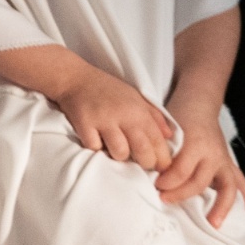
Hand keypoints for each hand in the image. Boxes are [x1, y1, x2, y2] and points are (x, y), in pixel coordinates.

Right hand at [51, 64, 173, 170]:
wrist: (74, 77)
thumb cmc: (107, 88)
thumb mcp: (135, 97)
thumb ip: (154, 116)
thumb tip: (169, 137)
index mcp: (139, 110)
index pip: (158, 142)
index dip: (162, 159)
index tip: (161, 166)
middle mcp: (123, 115)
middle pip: (142, 151)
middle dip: (145, 164)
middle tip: (140, 164)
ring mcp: (102, 120)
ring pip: (119, 152)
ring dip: (119, 156)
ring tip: (116, 151)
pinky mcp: (83, 123)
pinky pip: (94, 147)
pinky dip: (96, 148)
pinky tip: (96, 141)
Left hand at [155, 111, 244, 226]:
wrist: (197, 104)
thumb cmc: (176, 116)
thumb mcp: (164, 128)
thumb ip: (160, 148)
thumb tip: (146, 169)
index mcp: (195, 143)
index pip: (181, 169)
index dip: (168, 180)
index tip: (155, 185)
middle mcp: (213, 154)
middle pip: (199, 182)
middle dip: (180, 193)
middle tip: (163, 197)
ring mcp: (223, 160)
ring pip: (226, 187)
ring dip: (220, 206)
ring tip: (213, 223)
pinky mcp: (228, 164)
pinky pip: (241, 183)